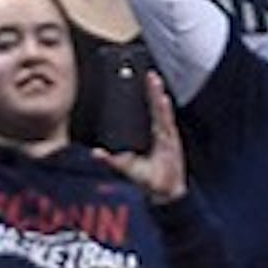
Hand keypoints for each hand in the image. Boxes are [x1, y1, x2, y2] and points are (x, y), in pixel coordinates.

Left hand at [93, 71, 186, 204]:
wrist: (164, 192)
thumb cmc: (148, 179)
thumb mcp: (126, 168)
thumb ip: (111, 160)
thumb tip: (94, 153)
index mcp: (151, 134)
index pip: (148, 111)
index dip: (147, 96)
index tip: (143, 79)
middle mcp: (160, 132)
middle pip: (155, 107)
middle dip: (152, 90)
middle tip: (149, 74)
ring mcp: (167, 136)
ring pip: (161, 112)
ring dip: (158, 97)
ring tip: (155, 82)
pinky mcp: (173, 143)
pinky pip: (167, 125)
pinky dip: (165, 113)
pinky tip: (163, 101)